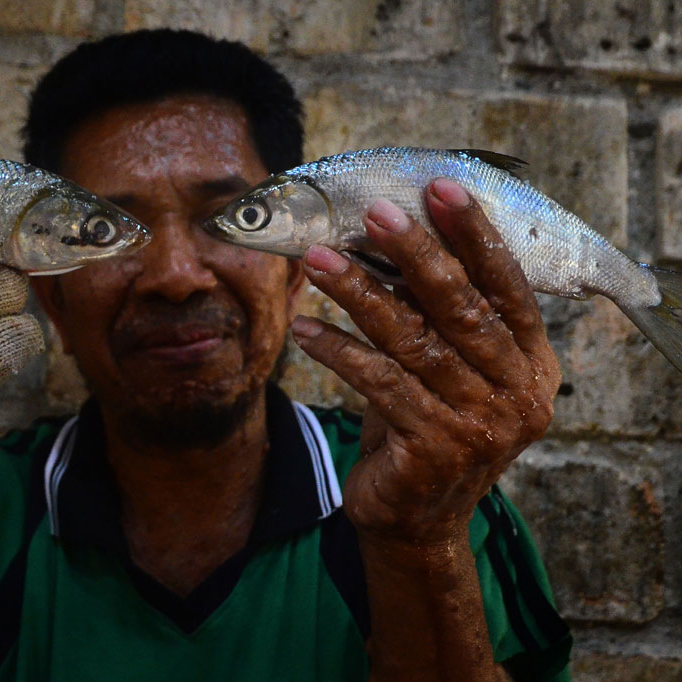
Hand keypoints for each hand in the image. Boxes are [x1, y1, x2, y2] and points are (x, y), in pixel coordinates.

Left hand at [291, 179, 560, 545]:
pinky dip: (338, 350)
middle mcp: (517, 393)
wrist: (419, 519)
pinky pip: (377, 382)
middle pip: (462, 307)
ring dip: (360, 294)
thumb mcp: (452, 369)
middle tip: (375, 212)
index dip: (475, 235)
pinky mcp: (433, 448)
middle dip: (415, 253)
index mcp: (533, 364)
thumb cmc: (430, 425)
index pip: (508, 286)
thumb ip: (442, 317)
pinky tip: (306, 327)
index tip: (441, 187)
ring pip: (413, 341)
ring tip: (317, 261)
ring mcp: (479, 424)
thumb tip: (392, 235)